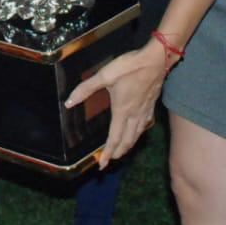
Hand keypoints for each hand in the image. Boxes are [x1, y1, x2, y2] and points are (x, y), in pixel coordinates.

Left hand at [64, 38, 168, 167]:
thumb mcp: (104, 75)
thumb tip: (69, 102)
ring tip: (121, 151)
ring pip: (137, 135)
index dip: (107, 152)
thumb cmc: (129, 66)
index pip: (114, 138)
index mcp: (122, 110)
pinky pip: (144, 126)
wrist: (156, 60)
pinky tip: (136, 133)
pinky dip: (138, 135)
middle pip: (127, 141)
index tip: (102, 164)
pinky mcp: (151, 106)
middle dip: (118, 152)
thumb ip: (86, 89)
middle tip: (110, 161)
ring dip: (128, 146)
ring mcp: (145, 111)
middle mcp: (135, 115)